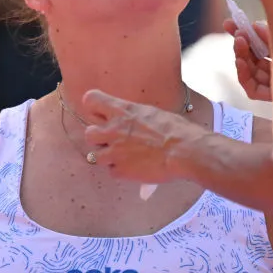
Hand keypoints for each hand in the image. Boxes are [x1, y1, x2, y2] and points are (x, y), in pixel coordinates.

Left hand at [81, 89, 205, 182]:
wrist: (184, 151)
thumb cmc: (175, 129)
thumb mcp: (152, 113)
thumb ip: (133, 116)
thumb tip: (130, 120)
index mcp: (122, 111)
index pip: (91, 100)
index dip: (95, 108)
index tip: (102, 114)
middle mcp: (113, 130)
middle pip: (89, 133)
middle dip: (99, 137)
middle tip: (113, 139)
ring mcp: (114, 152)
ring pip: (96, 156)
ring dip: (108, 156)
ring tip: (125, 156)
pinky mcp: (120, 171)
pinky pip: (112, 171)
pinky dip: (121, 170)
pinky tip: (135, 167)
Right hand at [222, 18, 271, 102]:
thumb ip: (270, 35)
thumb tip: (254, 25)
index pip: (260, 46)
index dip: (244, 34)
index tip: (230, 23)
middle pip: (253, 58)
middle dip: (241, 44)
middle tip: (237, 32)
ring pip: (250, 70)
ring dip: (241, 55)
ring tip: (239, 41)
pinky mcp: (270, 97)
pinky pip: (252, 89)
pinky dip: (243, 75)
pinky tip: (240, 61)